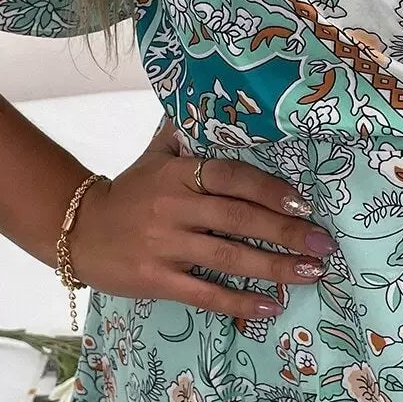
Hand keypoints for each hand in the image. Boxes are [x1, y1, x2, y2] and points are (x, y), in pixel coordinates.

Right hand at [64, 122, 334, 322]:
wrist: (78, 232)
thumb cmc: (129, 193)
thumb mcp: (154, 155)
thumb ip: (186, 133)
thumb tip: (217, 95)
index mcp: (176, 173)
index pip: (230, 176)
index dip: (269, 189)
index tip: (304, 203)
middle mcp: (172, 207)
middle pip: (238, 219)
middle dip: (286, 233)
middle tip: (324, 244)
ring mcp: (163, 246)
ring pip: (227, 258)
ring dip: (274, 267)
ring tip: (311, 273)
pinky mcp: (156, 279)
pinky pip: (205, 293)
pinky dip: (240, 302)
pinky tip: (271, 306)